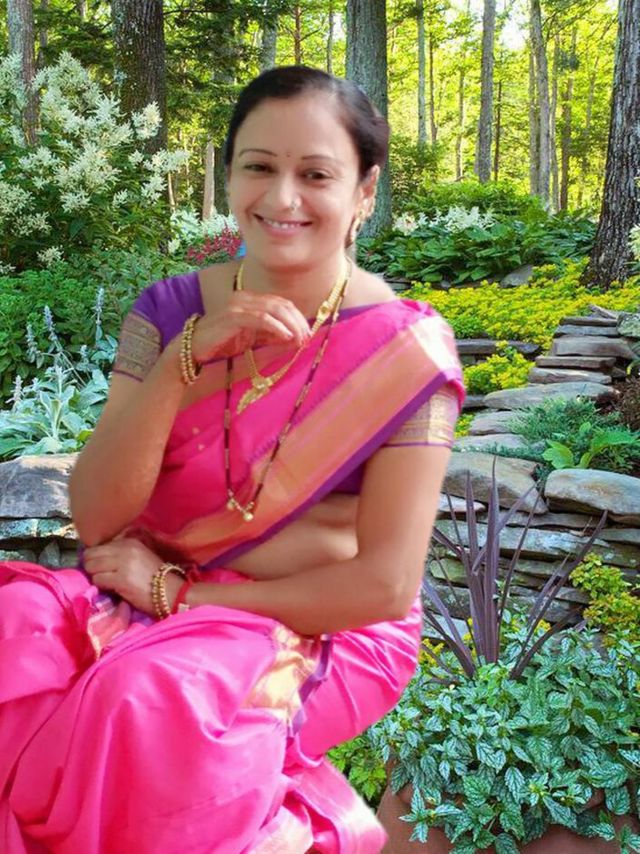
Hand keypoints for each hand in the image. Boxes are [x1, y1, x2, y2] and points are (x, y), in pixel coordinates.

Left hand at [83, 537, 175, 615]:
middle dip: (91, 565)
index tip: (99, 566)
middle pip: (91, 554)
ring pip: (91, 566)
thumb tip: (97, 558)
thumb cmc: (156, 577)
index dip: (95, 556)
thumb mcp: (139, 556)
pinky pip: (98, 580)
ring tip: (106, 582)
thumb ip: (121, 553)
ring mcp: (123, 563)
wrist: (171, 592)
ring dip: (95, 576)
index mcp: (130, 542)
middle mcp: (125, 549)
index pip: (99, 545)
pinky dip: (101, 586)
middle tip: (98, 575)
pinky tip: (111, 589)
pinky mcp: (121, 579)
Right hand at [190, 291, 311, 363]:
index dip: (298, 317)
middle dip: (298, 321)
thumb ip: (271, 336)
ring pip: (274, 309)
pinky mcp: (233, 315)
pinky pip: (261, 319)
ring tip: (300, 338)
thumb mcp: (252, 340)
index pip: (281, 303)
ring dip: (291, 324)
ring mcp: (238, 304)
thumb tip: (295, 338)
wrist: (193, 348)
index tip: (308, 333)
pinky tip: (287, 336)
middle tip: (308, 337)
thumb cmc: (222, 343)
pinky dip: (276, 327)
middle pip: (281, 304)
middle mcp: (245, 297)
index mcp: (251, 300)